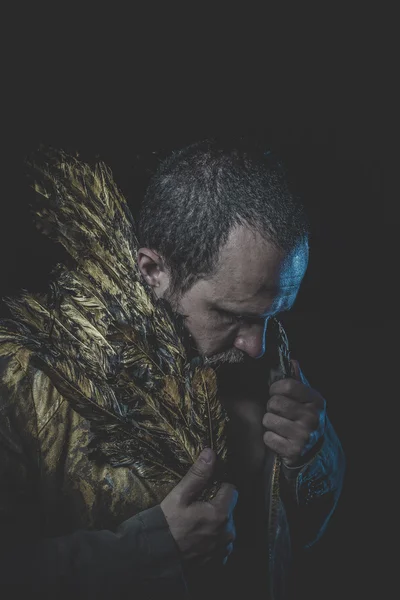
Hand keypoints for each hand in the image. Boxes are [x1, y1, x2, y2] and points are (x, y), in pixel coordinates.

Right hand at [160, 448, 237, 568]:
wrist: (156, 557)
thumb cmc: (167, 523)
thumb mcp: (180, 495)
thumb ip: (198, 474)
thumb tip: (211, 453)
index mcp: (221, 513)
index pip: (231, 489)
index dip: (218, 487)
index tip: (204, 491)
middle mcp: (228, 532)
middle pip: (230, 508)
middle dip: (217, 505)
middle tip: (197, 508)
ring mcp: (224, 549)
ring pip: (227, 526)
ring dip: (217, 523)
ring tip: (196, 524)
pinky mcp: (219, 561)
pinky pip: (223, 543)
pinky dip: (214, 539)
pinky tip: (198, 538)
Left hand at [262, 360, 325, 466]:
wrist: (316, 451)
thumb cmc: (306, 419)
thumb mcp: (307, 399)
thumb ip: (297, 380)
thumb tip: (291, 361)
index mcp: (316, 400)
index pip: (286, 385)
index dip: (275, 388)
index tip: (276, 393)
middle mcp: (312, 417)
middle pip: (274, 402)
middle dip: (272, 407)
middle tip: (279, 412)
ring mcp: (303, 435)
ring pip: (268, 420)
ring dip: (270, 423)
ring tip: (280, 426)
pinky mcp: (293, 451)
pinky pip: (268, 438)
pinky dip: (270, 439)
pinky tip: (281, 439)